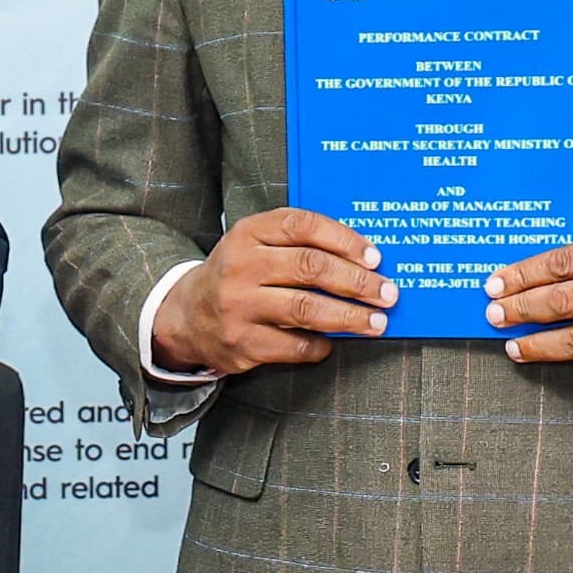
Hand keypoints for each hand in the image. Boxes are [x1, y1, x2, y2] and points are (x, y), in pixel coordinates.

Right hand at [151, 208, 394, 374]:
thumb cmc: (238, 276)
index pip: (302, 226)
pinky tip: (331, 343)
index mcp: (247, 233)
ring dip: (350, 317)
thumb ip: (298, 242)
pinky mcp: (241, 342)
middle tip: (387, 293)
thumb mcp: (255, 244)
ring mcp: (238, 306)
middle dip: (357, 282)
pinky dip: (321, 345)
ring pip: (306, 308)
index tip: (375, 258)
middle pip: (310, 267)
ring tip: (376, 322)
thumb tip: (364, 260)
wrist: (186, 317)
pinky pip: (295, 346)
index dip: (345, 240)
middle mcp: (240, 266)